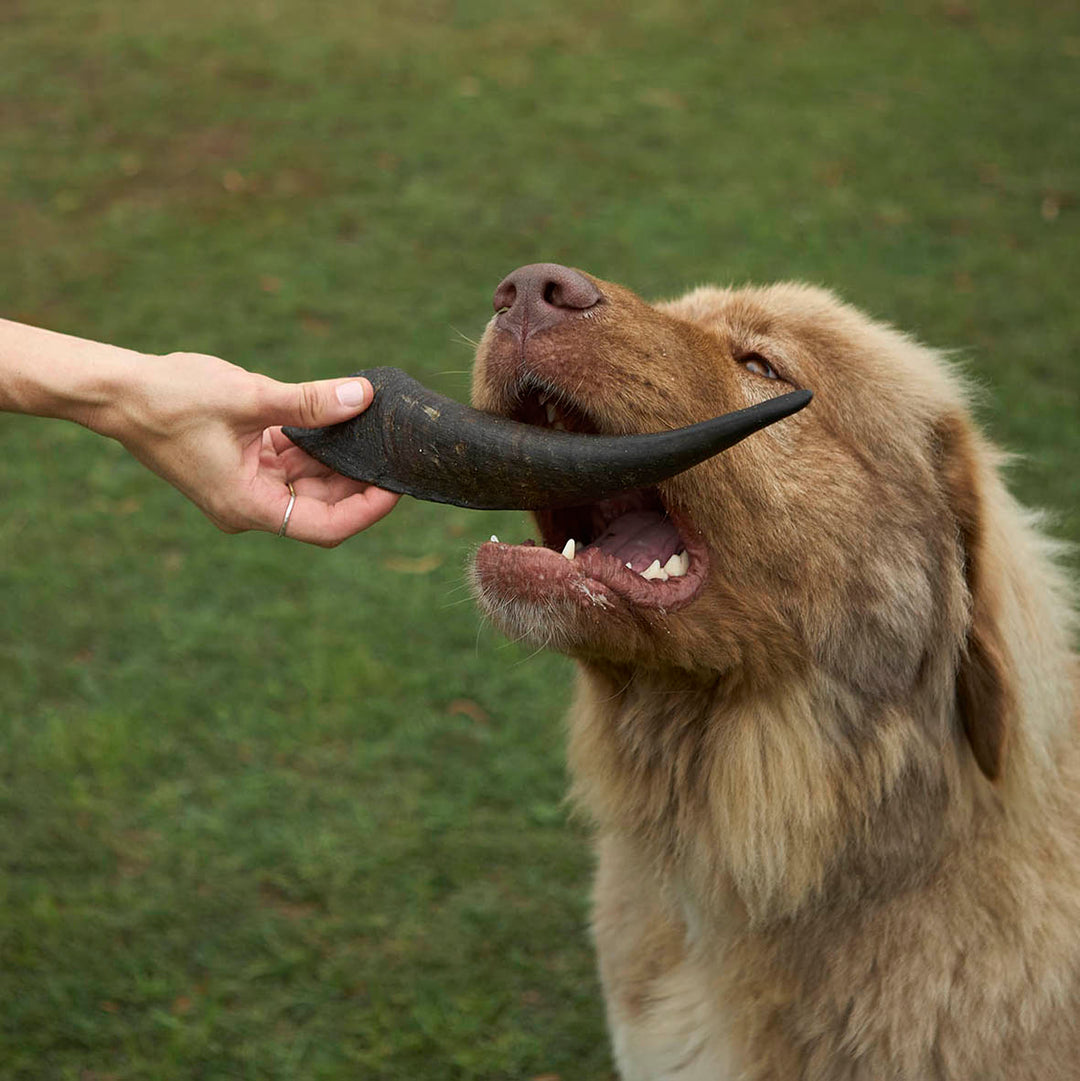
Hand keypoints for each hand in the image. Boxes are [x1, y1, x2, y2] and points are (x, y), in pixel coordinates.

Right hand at [107, 352, 399, 545]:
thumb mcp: (248, 396)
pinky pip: (291, 463)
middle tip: (394, 447)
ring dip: (339, 458)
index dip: (367, 509)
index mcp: (248, 505)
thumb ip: (308, 401)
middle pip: (323, 505)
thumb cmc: (171, 397)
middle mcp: (249, 505)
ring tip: (372, 427)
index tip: (397, 484)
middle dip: (359, 479)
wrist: (117, 392)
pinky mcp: (244, 466)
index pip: (326, 526)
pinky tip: (338, 417)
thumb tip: (361, 397)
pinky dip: (314, 443)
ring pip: (310, 483)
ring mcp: (246, 487)